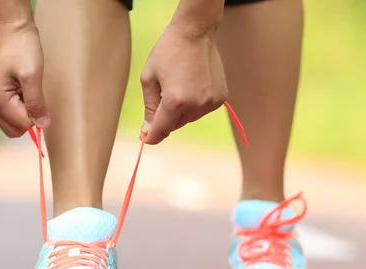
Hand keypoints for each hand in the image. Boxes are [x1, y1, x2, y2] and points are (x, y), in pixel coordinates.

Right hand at [0, 21, 48, 137]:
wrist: (16, 30)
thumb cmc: (24, 49)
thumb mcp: (33, 76)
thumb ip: (36, 103)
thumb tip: (42, 127)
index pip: (22, 124)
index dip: (36, 116)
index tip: (41, 98)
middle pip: (14, 129)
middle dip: (29, 119)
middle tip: (35, 96)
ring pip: (13, 124)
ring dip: (27, 114)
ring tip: (30, 92)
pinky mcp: (0, 95)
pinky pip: (13, 113)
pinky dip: (23, 109)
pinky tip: (27, 92)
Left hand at [140, 24, 227, 144]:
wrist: (195, 32)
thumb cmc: (168, 51)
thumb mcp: (149, 78)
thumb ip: (149, 107)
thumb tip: (148, 131)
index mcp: (175, 101)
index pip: (161, 130)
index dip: (152, 136)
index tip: (145, 139)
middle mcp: (195, 106)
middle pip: (175, 125)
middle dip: (166, 118)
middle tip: (162, 96)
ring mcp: (210, 103)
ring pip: (189, 119)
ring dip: (181, 110)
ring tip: (179, 85)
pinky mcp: (220, 98)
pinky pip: (202, 110)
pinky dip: (195, 104)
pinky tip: (192, 85)